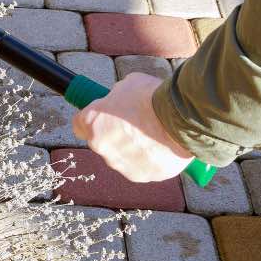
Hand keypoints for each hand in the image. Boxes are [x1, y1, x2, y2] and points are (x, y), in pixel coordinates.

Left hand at [71, 73, 193, 182]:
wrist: (181, 119)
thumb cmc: (152, 97)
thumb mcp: (128, 84)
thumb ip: (117, 96)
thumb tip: (121, 100)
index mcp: (92, 122)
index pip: (79, 125)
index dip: (93, 119)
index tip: (103, 116)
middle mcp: (101, 146)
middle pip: (102, 142)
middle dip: (115, 134)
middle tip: (136, 124)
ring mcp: (120, 164)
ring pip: (122, 157)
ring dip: (132, 149)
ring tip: (153, 135)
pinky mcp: (141, 175)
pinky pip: (142, 167)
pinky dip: (150, 159)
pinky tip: (163, 147)